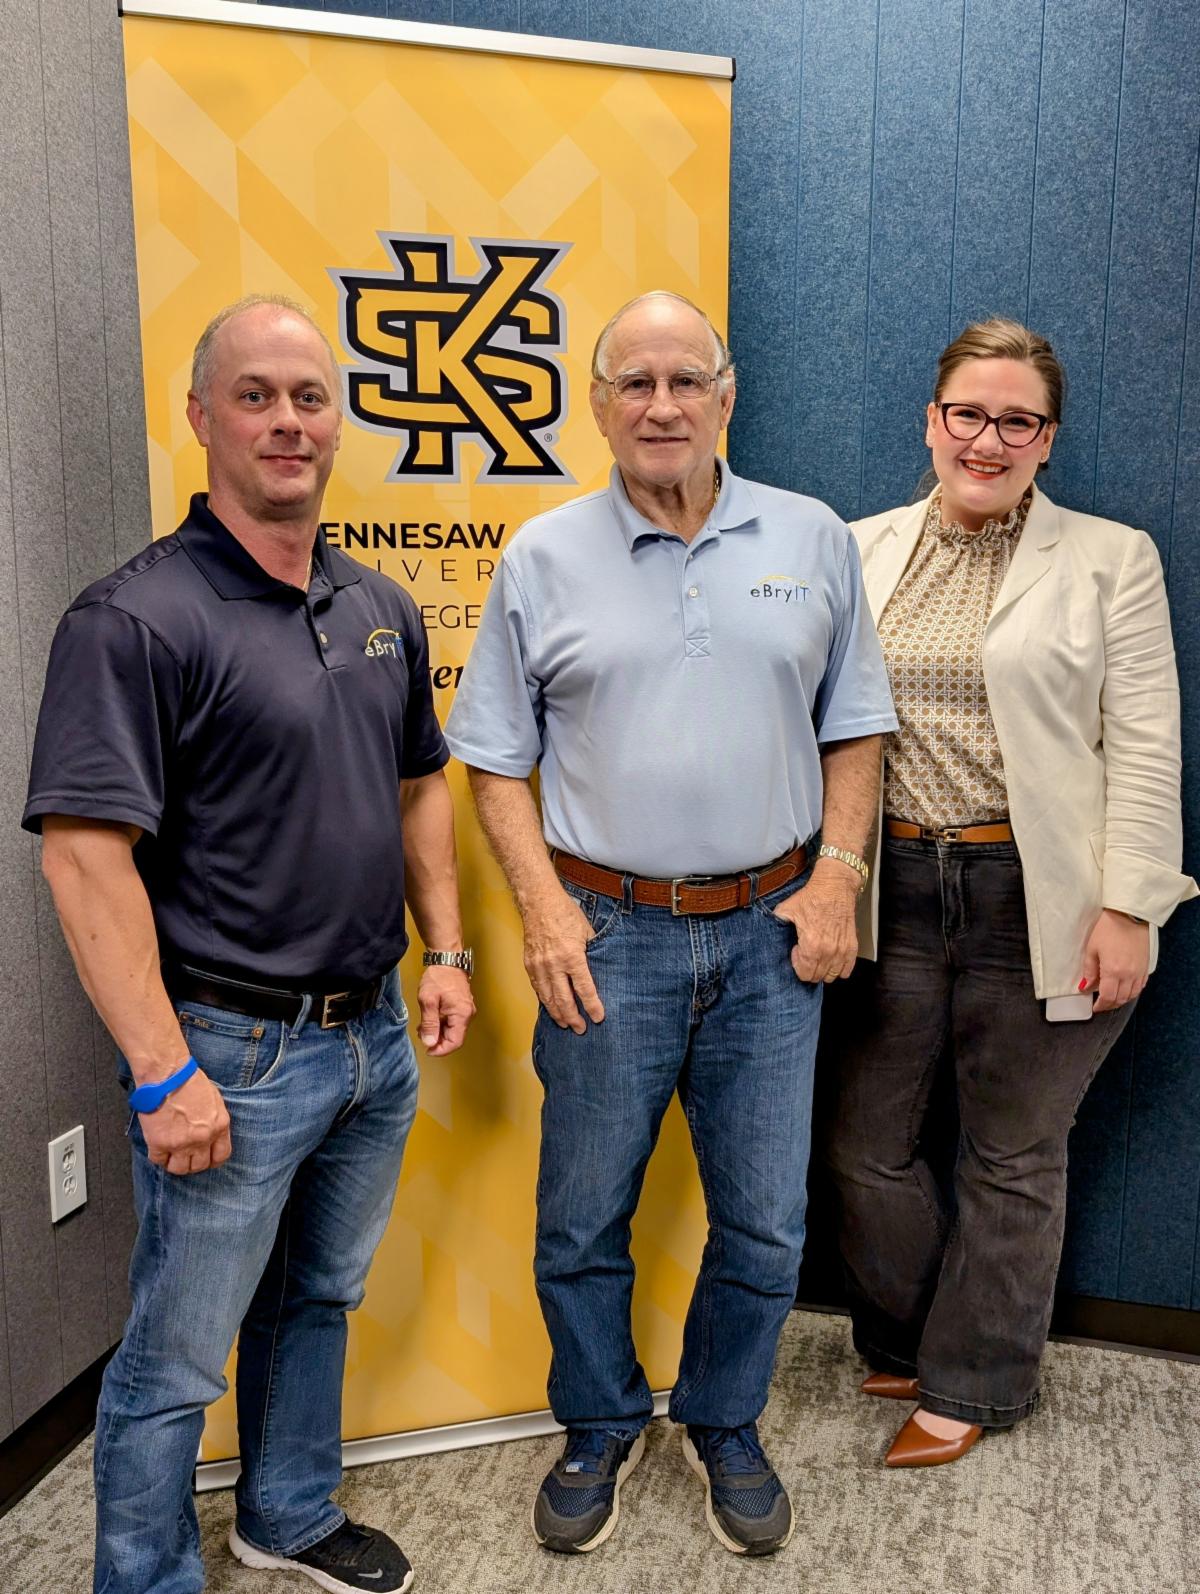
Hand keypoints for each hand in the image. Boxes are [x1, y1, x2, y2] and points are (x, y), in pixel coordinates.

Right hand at [139, 1068, 230, 1175]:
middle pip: (200, 1166)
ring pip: (179, 1169)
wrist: (167, 1074)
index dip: (211, 1160)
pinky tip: (157, 1145)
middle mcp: (203, 1138)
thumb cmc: (189, 1080)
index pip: (221, 1156)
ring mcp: (181, 1143)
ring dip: (174, 1163)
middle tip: (184, 1155)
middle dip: (192, 1162)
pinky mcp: (160, 1143)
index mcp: (219, 1126)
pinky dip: (157, 1156)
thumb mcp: (214, 1100)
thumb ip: (213, 1121)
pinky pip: (158, 1160)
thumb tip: (209, 1133)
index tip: (205, 1158)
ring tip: (170, 1154)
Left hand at [416, 965, 475, 1054]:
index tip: (428, 1050)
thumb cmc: (438, 978)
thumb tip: (430, 1042)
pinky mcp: (462, 1007)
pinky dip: (441, 1025)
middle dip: (438, 1041)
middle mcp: (467, 1014)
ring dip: (438, 1033)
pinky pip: (453, 1022)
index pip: (455, 1042)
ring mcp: (466, 1010)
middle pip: (455, 1038)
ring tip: (423, 1027)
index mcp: (461, 1014)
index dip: (441, 1050)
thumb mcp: (428, 1001)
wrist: (446, 960)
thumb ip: (429, 1023)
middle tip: (422, 1035)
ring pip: (453, 1031)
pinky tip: (430, 1020)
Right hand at [522, 886, 604, 1032]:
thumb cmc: (565, 914)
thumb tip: (601, 969)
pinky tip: (551, 1008)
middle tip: (581, 1029)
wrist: (539, 902)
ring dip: (558, 1014)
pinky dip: (545, 1001)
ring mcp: (539, 966)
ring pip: (548, 998)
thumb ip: (593, 953)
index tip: (598, 1018)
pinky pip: (538, 989)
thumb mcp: (587, 932)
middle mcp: (554, 965)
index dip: (592, 1006)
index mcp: (572, 956)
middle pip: (564, 1000)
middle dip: (573, 1018)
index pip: (584, 989)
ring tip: (566, 1025)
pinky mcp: (529, 964)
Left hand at [773, 862, 859, 983]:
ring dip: (823, 970)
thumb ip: (776, 923)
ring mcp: (842, 950)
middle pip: (817, 976)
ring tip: (818, 956)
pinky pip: (847, 970)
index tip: (797, 951)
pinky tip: (831, 958)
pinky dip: (839, 968)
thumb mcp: (787, 909)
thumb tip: (768, 929)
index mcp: (812, 945)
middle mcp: (828, 951)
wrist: (834, 886)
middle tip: (806, 953)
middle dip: (809, 968)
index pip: (804, 974)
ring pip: (832, 976)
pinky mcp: (852, 946)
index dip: (797, 965)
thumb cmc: (813, 897)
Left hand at [1079, 909, 1149, 1011]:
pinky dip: (1132, 992)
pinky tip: (1125, 990)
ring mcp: (1140, 971)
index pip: (1108, 997)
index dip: (1101, 1006)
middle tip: (1101, 1005)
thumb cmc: (1108, 929)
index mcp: (1113, 971)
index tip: (1095, 1007)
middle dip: (1110, 1005)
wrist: (1129, 915)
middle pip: (1120, 999)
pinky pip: (1140, 986)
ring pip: (1132, 995)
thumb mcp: (1092, 949)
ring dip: (1121, 1000)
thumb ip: (1089, 971)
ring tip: (1112, 999)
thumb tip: (1085, 987)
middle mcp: (1129, 975)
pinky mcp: (1146, 967)